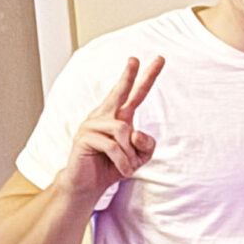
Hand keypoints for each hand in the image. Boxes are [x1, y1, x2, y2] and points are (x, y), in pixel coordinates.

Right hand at [62, 55, 163, 200]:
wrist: (90, 184)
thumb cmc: (114, 167)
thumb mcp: (139, 157)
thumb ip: (146, 144)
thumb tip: (136, 132)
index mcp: (119, 117)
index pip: (134, 94)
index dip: (145, 78)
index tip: (158, 60)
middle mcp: (104, 116)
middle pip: (119, 92)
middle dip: (129, 75)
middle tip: (135, 59)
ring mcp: (92, 124)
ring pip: (124, 131)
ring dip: (131, 154)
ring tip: (127, 166)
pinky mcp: (84, 137)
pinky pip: (113, 145)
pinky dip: (122, 160)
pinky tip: (122, 169)